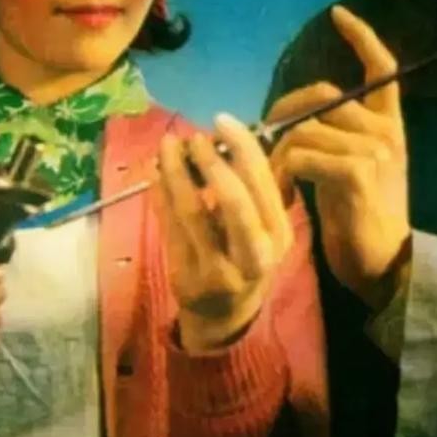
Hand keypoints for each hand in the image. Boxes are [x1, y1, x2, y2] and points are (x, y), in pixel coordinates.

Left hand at [155, 113, 293, 353]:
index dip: (242, 146)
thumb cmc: (244, 257)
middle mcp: (257, 253)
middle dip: (211, 161)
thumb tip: (218, 135)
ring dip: (177, 172)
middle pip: (234, 200)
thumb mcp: (260, 227)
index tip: (222, 120)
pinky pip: (171, 226)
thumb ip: (247, 188)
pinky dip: (162, 194)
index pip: (263, 182)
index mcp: (279, 232)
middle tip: (194, 136)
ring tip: (169, 145)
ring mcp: (222, 269)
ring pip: (195, 211)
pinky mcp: (190, 277)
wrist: (226, 316)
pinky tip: (157, 172)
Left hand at [268, 5, 409, 310]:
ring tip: (274, 180)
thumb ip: (331, 137)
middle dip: (282, 112)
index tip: (339, 14)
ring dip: (277, 154)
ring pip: (303, 129)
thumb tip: (287, 119)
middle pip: (320, 96)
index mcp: (389, 125)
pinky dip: (283, 173)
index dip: (361, 38)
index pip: (382, 68)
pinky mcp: (356, 171)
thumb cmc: (360, 218)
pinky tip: (287, 195)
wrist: (382, 264)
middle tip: (262, 139)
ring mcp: (374, 149)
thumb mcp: (350, 168)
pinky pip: (301, 154)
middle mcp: (386, 130)